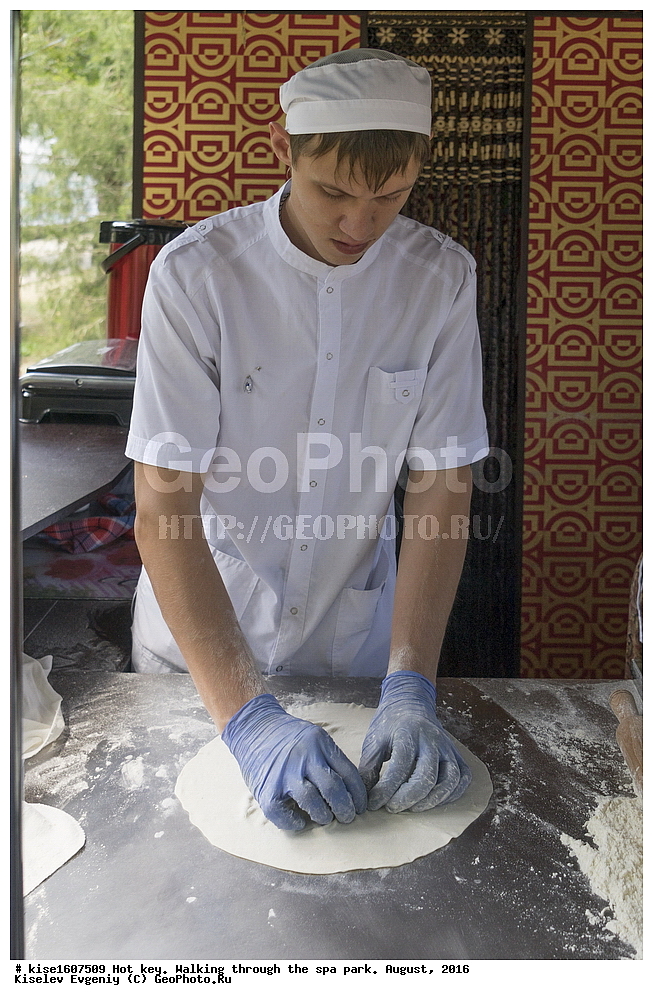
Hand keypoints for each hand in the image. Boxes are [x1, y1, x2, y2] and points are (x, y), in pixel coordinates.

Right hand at [222, 693, 366, 830]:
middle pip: (333, 788)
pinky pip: (283, 813)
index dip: (358, 794)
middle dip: (345, 808)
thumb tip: (350, 789)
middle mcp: (304, 757)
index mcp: (319, 743)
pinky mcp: (267, 789)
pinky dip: (294, 822)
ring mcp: (284, 773)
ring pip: (312, 801)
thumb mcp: (313, 737)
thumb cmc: (287, 736)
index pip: (347, 773)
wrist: (253, 728)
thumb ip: (329, 758)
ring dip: (323, 815)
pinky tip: (300, 821)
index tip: (360, 807)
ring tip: (325, 818)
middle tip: (347, 817)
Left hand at [358, 671, 470, 811]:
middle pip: (426, 776)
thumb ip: (369, 768)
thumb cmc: (390, 724)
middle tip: (392, 808)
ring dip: (432, 800)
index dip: (386, 790)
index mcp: (408, 733)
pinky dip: (451, 794)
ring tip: (413, 808)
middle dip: (408, 798)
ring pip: (449, 780)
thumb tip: (364, 797)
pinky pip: (462, 778)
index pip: (400, 767)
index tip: (374, 803)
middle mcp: (432, 740)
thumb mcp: (374, 741)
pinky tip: (434, 801)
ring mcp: (447, 747)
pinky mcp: (457, 754)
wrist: (410, 702)